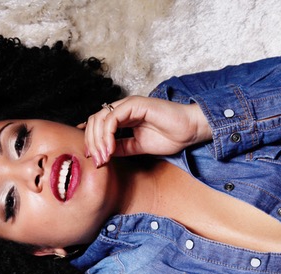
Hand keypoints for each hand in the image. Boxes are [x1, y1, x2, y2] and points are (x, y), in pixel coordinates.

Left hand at [80, 96, 210, 166]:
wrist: (188, 131)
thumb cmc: (169, 137)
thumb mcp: (137, 147)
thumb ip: (120, 147)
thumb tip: (102, 154)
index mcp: (123, 117)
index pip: (98, 126)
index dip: (92, 143)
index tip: (95, 161)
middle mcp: (123, 109)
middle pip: (94, 122)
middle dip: (92, 143)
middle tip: (98, 162)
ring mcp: (128, 105)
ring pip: (100, 119)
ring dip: (98, 141)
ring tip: (104, 157)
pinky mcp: (134, 104)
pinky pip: (112, 118)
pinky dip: (107, 135)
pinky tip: (110, 149)